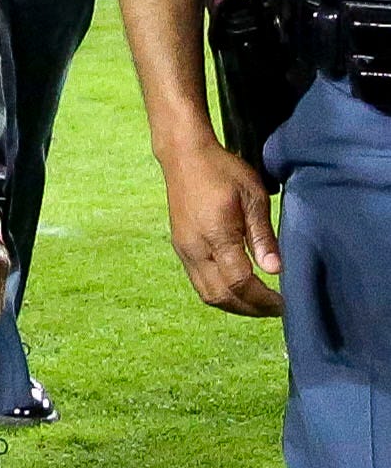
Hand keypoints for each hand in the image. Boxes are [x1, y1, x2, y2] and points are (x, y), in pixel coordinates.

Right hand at [157, 132, 283, 315]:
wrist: (184, 157)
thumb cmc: (223, 171)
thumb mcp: (253, 197)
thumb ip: (262, 235)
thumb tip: (275, 269)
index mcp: (216, 236)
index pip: (240, 282)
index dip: (264, 298)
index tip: (286, 303)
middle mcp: (195, 249)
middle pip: (221, 296)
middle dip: (250, 309)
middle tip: (276, 310)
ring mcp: (184, 251)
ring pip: (207, 294)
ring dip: (234, 305)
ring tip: (258, 304)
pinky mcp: (181, 248)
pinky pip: (199, 282)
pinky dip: (220, 293)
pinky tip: (237, 288)